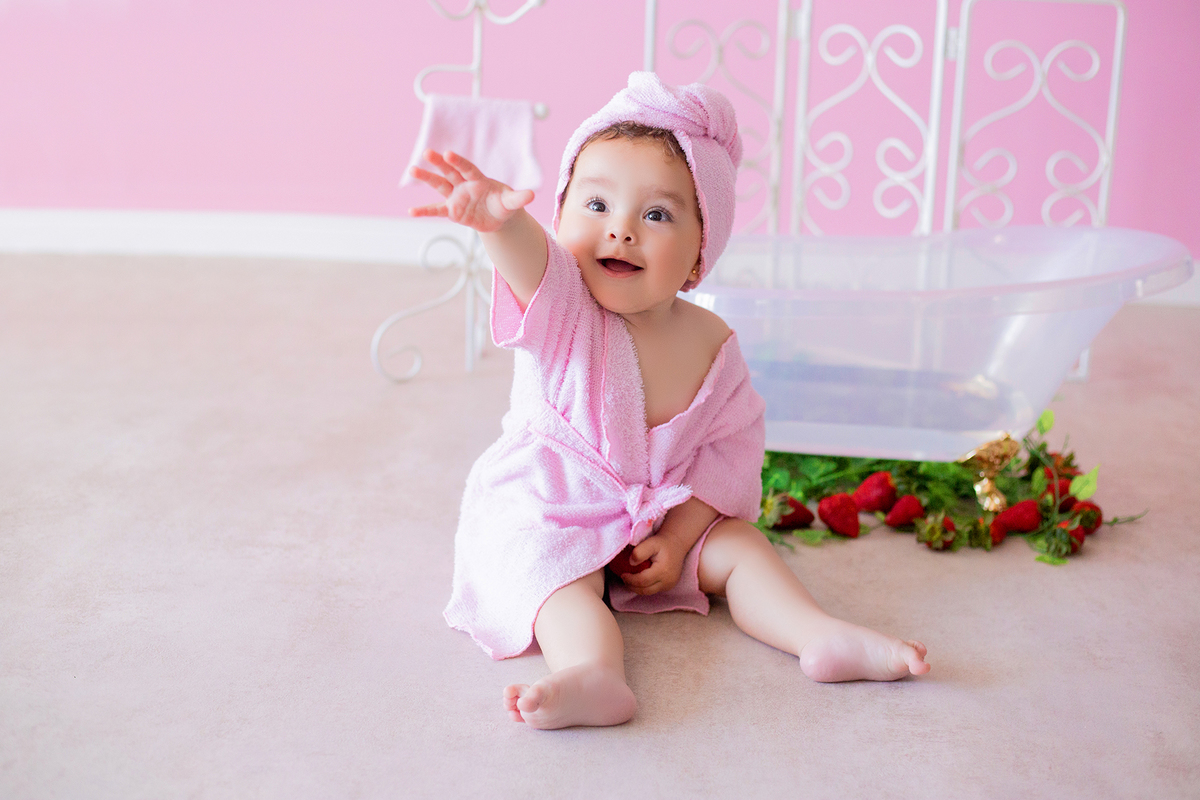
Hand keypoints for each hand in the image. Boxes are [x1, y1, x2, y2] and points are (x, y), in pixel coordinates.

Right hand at [408, 150, 534, 232]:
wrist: (498, 217)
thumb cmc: (503, 204)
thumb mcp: (512, 202)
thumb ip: (518, 198)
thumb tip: (532, 195)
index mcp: (478, 179)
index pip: (467, 168)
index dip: (458, 161)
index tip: (448, 153)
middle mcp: (464, 184)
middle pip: (449, 171)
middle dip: (439, 162)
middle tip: (427, 152)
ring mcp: (456, 196)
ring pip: (439, 185)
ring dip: (426, 178)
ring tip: (412, 169)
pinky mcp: (452, 210)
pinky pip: (436, 210)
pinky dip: (425, 211)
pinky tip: (411, 211)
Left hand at [620, 532, 687, 595]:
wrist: (677, 544)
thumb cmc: (663, 543)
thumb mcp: (651, 543)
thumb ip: (640, 552)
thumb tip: (631, 563)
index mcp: (663, 571)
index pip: (642, 581)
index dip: (630, 580)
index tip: (622, 574)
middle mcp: (668, 581)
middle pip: (645, 590)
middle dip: (632, 586)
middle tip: (624, 578)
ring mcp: (669, 585)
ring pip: (649, 592)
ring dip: (637, 588)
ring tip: (629, 580)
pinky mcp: (669, 586)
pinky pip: (654, 590)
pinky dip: (645, 587)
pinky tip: (639, 580)